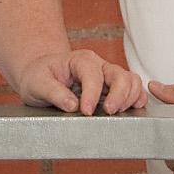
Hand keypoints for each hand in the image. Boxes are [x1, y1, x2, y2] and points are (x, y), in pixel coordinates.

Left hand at [16, 49, 148, 115]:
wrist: (40, 76)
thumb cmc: (39, 77)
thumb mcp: (37, 83)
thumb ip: (53, 92)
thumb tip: (72, 105)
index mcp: (80, 60)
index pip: (93, 75)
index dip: (92, 94)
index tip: (85, 111)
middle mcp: (98, 65)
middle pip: (119, 75)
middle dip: (119, 94)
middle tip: (109, 112)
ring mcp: (108, 76)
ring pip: (131, 80)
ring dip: (130, 97)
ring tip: (119, 113)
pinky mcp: (113, 88)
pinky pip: (133, 90)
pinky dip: (137, 99)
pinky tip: (133, 110)